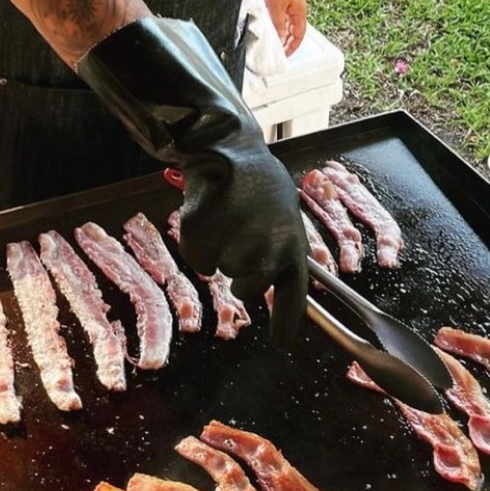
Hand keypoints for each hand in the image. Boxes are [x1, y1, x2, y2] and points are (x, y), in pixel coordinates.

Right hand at [77, 17, 309, 346]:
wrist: (225, 143)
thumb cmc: (255, 179)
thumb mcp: (281, 212)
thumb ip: (281, 249)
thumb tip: (275, 288)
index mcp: (294, 244)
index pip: (294, 296)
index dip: (285, 324)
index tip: (280, 347)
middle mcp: (269, 250)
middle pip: (246, 285)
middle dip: (239, 266)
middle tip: (239, 229)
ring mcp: (236, 244)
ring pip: (219, 269)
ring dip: (217, 248)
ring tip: (225, 212)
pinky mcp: (205, 238)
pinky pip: (197, 256)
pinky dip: (195, 238)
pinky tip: (205, 210)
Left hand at [259, 0, 306, 55]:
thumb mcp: (275, 9)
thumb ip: (277, 25)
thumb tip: (279, 40)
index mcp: (299, 13)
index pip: (298, 36)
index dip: (291, 47)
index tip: (284, 55)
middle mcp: (296, 8)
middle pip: (292, 28)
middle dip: (284, 39)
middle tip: (275, 48)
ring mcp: (289, 0)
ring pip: (284, 19)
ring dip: (278, 28)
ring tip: (269, 35)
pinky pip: (278, 10)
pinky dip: (273, 16)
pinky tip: (264, 17)